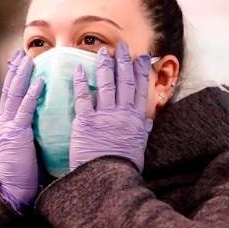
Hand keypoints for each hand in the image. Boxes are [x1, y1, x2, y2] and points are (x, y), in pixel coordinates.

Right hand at [0, 49, 43, 212]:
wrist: (14, 193)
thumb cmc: (26, 176)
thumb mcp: (29, 150)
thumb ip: (34, 135)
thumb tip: (51, 125)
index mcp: (8, 127)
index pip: (11, 97)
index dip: (15, 79)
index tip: (20, 63)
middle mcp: (6, 124)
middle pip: (10, 90)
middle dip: (15, 70)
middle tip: (20, 52)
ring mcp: (9, 128)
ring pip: (14, 95)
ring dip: (22, 75)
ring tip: (28, 59)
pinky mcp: (16, 136)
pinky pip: (24, 111)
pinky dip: (31, 95)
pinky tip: (39, 83)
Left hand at [70, 42, 152, 171]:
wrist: (106, 180)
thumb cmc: (122, 168)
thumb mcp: (138, 149)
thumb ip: (141, 132)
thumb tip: (148, 121)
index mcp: (136, 120)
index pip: (141, 89)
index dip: (142, 71)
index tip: (142, 57)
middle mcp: (122, 114)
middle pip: (125, 82)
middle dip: (124, 61)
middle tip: (122, 47)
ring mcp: (104, 116)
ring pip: (106, 85)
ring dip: (105, 66)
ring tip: (102, 51)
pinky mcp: (85, 122)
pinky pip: (83, 98)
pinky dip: (82, 83)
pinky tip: (80, 69)